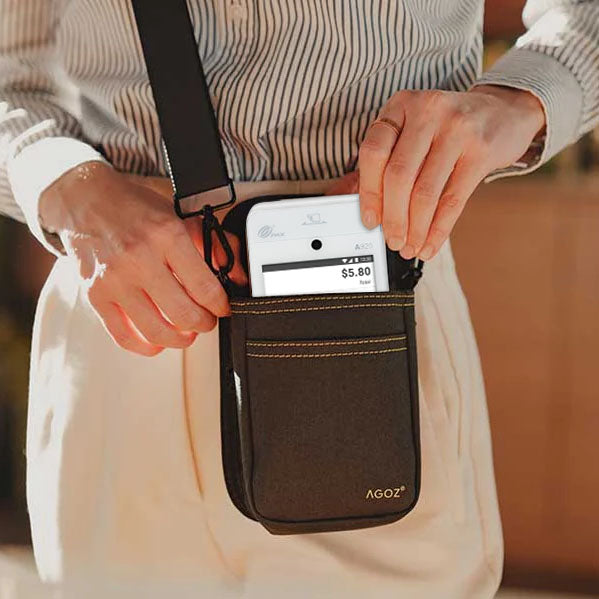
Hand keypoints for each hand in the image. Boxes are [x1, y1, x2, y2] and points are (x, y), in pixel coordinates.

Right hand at [40, 162, 245, 355]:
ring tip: (186, 333)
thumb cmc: (136, 207)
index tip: (223, 308)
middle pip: (184, 314)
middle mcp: (139, 259)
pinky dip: (146, 347)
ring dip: (179, 339)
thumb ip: (214, 245)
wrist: (86, 199)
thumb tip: (238, 276)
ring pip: (156, 331)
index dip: (220, 305)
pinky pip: (123, 336)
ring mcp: (115, 280)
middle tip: (206, 320)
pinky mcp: (95, 295)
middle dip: (203, 324)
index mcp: (166, 236)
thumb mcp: (181, 215)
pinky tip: (157, 342)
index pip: (204, 287)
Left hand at [330, 85, 544, 260]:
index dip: (368, 192)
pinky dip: (439, 229)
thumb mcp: (414, 129)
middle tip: (392, 240)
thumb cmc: (449, 127)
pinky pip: (453, 200)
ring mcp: (457, 129)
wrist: (504, 112)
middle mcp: (428, 111)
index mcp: (401, 105)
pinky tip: (431, 243)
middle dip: (393, 217)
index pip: (373, 152)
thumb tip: (364, 207)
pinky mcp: (481, 151)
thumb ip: (388, 158)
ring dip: (415, 228)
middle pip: (398, 176)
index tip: (369, 220)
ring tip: (411, 246)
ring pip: (425, 192)